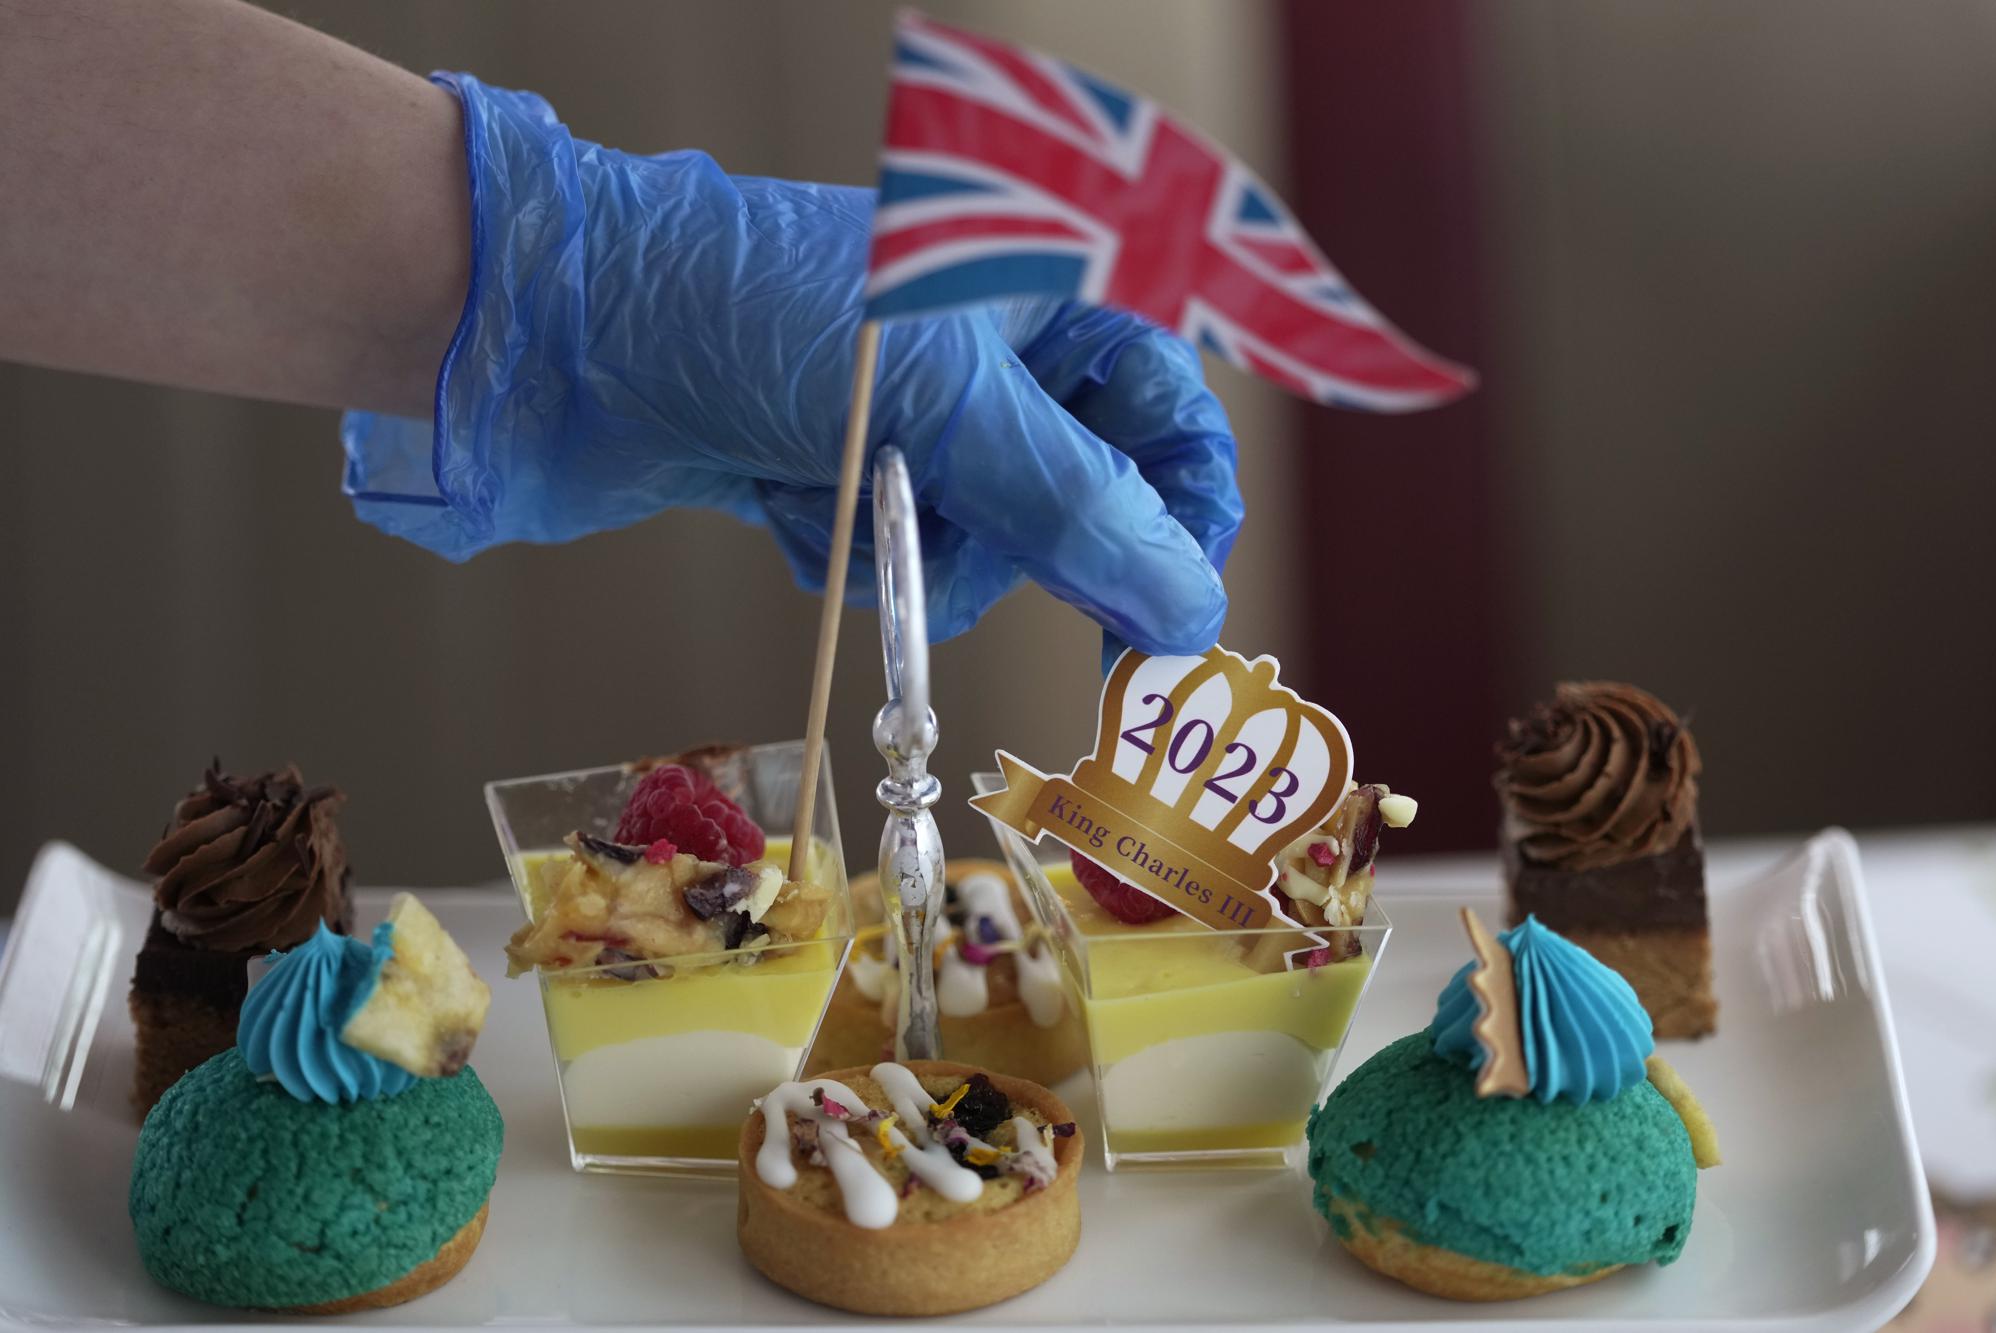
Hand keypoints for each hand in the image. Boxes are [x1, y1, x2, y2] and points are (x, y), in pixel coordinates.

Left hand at [342, 75, 1241, 653]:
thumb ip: (1078, 506)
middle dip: (1029, 541)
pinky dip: (855, 559)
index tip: (1170, 614)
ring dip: (928, 557)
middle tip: (977, 551)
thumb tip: (1191, 603)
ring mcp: (912, 426)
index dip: (1183, 514)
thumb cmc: (746, 311)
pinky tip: (785, 502)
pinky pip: (905, 565)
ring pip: (993, 550)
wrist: (553, 340)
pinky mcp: (842, 483)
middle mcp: (991, 361)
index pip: (1171, 414)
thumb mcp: (945, 403)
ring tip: (854, 507)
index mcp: (1042, 292)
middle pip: (1088, 497)